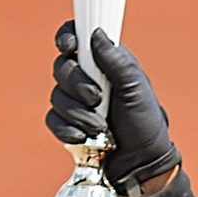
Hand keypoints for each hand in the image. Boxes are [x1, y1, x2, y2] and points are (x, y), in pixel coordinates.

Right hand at [46, 24, 179, 191]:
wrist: (141, 162)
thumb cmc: (144, 122)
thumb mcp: (136, 88)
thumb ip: (116, 61)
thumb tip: (97, 34)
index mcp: (103, 61)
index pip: (76, 38)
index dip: (67, 37)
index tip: (69, 46)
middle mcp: (86, 77)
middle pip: (61, 67)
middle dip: (76, 84)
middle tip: (97, 99)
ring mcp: (74, 101)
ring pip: (56, 96)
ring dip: (78, 113)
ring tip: (101, 127)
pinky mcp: (67, 124)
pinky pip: (53, 120)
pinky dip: (66, 129)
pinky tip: (83, 137)